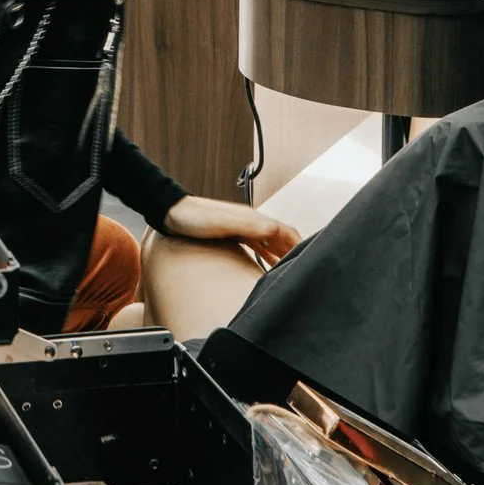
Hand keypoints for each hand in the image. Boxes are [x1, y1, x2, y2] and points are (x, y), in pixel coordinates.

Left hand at [161, 195, 299, 265]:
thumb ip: (248, 226)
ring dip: (283, 254)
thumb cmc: (192, 218)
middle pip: (281, 237)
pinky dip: (268, 256)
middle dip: (295, 251)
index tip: (314, 258)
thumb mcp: (221, 223)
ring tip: (293, 270)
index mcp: (252, 218)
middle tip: (309, 269)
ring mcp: (242, 227)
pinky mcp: (233, 234)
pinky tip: (268, 267)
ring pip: (270, 242)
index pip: (285, 231)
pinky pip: (258, 246)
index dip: (300, 244)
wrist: (169, 213)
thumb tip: (274, 230)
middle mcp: (250, 221)